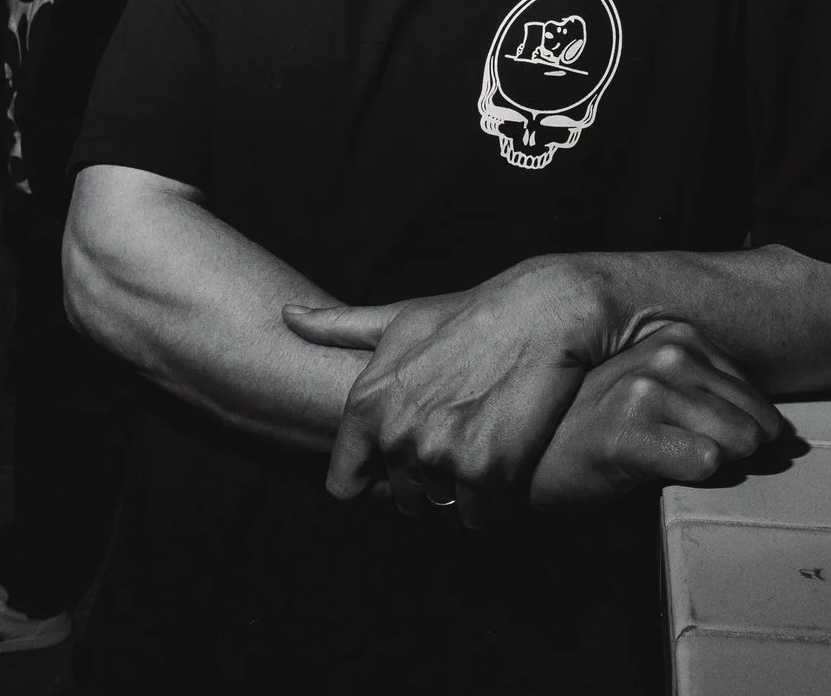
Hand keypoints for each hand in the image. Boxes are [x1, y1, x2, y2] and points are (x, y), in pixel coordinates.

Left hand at [285, 260, 625, 527]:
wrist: (543, 313)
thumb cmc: (470, 315)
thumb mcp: (399, 318)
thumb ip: (339, 328)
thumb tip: (287, 314)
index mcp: (367, 404)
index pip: (344, 484)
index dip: (373, 479)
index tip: (397, 466)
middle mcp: (396, 433)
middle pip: (399, 500)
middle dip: (424, 482)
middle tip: (456, 446)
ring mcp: (439, 454)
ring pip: (438, 508)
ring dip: (459, 491)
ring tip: (482, 447)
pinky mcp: (485, 470)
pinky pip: (478, 517)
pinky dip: (493, 503)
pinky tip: (505, 464)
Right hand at [529, 321, 783, 513]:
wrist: (535, 459)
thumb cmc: (600, 431)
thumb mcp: (662, 397)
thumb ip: (714, 400)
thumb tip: (779, 434)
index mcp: (679, 338)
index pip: (755, 398)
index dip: (741, 434)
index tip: (696, 444)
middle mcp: (665, 353)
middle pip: (752, 424)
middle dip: (732, 455)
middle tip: (675, 457)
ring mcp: (645, 388)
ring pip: (734, 442)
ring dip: (708, 466)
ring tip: (660, 460)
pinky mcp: (627, 431)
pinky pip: (702, 461)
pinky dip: (689, 475)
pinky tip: (653, 469)